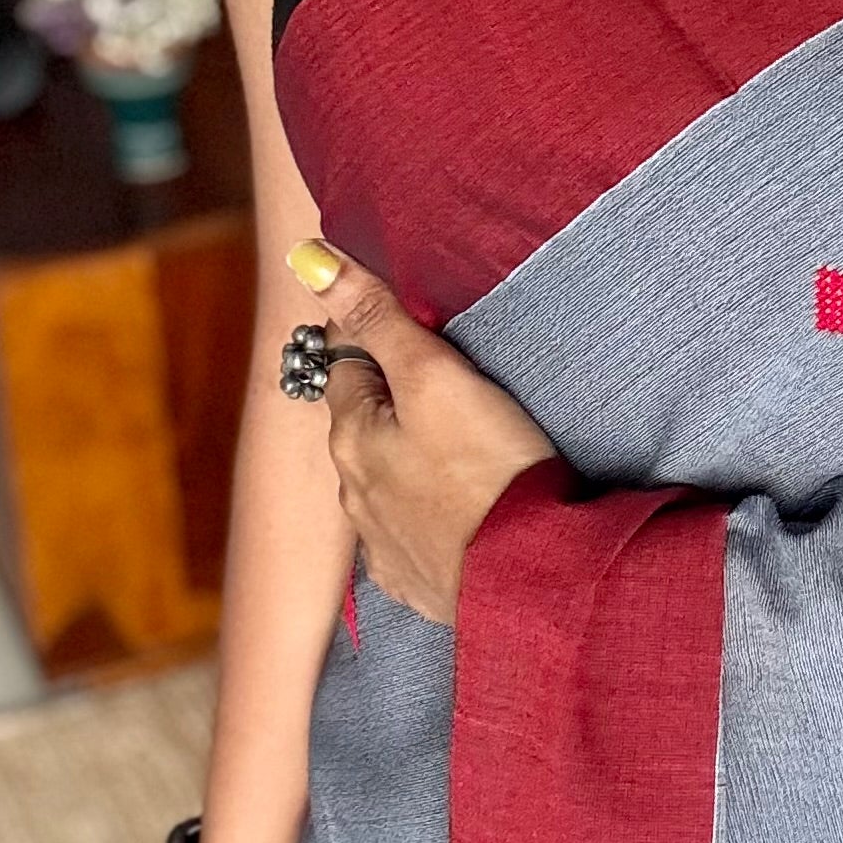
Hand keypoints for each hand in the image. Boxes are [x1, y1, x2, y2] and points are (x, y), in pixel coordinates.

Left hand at [288, 239, 554, 623]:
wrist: (533, 579)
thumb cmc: (491, 472)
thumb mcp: (436, 378)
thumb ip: (377, 318)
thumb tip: (308, 260)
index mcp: (352, 437)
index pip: (348, 364)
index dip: (384, 345)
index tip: (425, 342)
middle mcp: (353, 494)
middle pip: (366, 427)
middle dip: (396, 409)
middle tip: (456, 399)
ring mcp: (382, 545)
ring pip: (386, 484)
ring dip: (411, 467)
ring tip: (467, 460)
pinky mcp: (418, 583)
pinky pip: (413, 539)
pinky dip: (432, 522)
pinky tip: (466, 516)